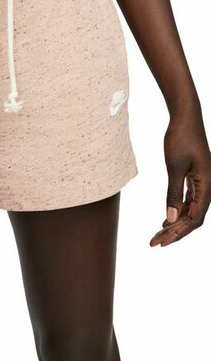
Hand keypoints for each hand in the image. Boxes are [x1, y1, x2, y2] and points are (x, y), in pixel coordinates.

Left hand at [150, 115, 210, 246]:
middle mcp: (207, 186)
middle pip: (193, 218)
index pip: (194, 218)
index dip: (178, 232)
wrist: (185, 117)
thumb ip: (173, 193)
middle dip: (175, 232)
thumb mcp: (174, 167)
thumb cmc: (180, 139)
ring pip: (190, 210)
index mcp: (206, 185)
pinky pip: (189, 201)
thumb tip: (171, 218)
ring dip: (175, 224)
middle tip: (155, 243)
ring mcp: (202, 182)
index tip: (161, 242)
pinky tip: (166, 219)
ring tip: (158, 235)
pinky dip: (178, 212)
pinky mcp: (195, 177)